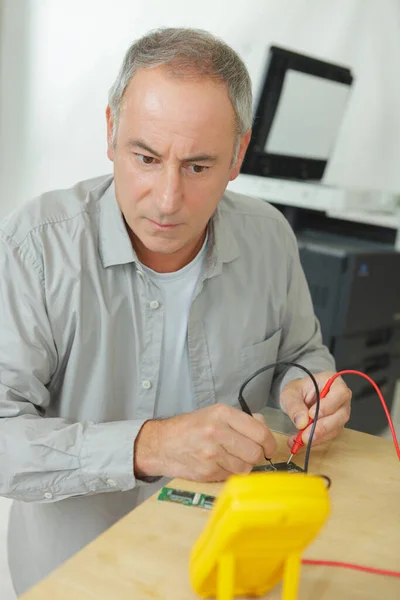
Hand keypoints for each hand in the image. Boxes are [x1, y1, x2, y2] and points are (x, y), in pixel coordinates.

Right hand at [134, 403, 276, 481]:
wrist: (163, 443)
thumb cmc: (192, 427)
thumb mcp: (215, 413)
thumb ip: (242, 419)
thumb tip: (263, 428)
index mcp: (222, 413)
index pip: (259, 432)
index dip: (270, 443)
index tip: (269, 448)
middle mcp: (217, 432)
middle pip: (255, 452)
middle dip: (256, 455)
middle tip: (249, 453)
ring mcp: (211, 454)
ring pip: (245, 467)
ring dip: (243, 465)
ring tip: (231, 457)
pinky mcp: (207, 471)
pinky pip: (231, 476)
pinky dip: (229, 472)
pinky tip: (219, 463)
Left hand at [280, 370, 351, 449]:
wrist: (297, 398)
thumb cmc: (298, 390)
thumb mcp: (290, 393)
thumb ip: (294, 405)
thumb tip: (301, 422)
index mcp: (334, 382)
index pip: (340, 393)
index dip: (328, 406)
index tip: (311, 414)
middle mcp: (341, 398)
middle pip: (341, 414)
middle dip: (323, 427)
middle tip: (305, 435)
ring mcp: (340, 413)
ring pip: (336, 428)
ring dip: (318, 436)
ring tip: (300, 439)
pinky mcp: (335, 426)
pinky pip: (329, 435)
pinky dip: (315, 440)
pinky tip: (301, 441)